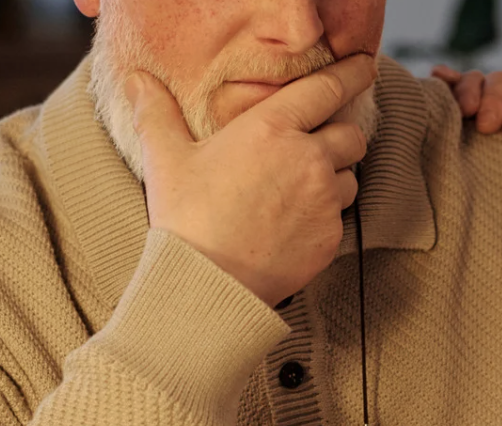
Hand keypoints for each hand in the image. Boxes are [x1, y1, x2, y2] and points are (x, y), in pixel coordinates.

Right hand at [125, 56, 376, 307]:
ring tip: (298, 192)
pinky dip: (325, 216)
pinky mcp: (331, 237)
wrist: (209, 282)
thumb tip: (138, 80)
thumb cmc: (187, 219)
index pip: (326, 88)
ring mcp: (324, 200)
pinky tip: (294, 224)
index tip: (363, 67)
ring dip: (334, 179)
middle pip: (352, 135)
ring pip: (350, 178)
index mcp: (271, 128)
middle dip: (340, 136)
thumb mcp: (166, 159)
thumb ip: (157, 113)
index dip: (351, 73)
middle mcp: (307, 159)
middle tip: (317, 145)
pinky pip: (340, 218)